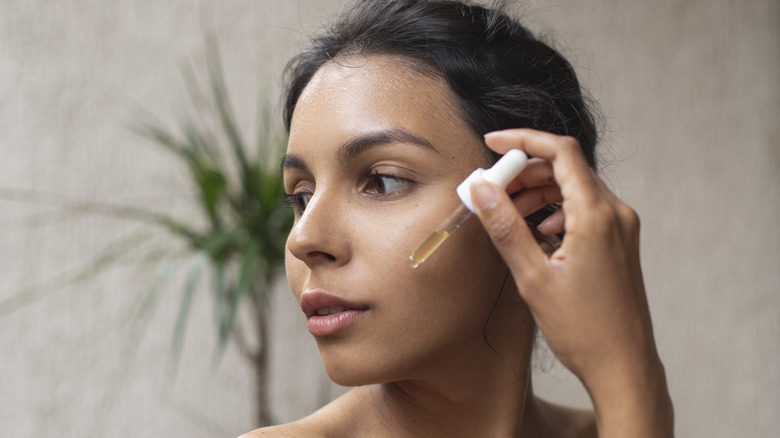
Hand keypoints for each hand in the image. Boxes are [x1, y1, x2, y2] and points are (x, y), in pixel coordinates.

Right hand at [470, 129, 672, 436]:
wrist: (623, 366)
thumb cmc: (582, 328)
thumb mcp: (532, 276)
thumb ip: (505, 227)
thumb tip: (480, 189)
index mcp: (596, 215)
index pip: (560, 151)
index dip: (523, 141)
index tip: (492, 144)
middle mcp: (615, 213)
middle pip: (566, 168)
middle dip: (525, 171)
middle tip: (491, 188)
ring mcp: (621, 228)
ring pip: (574, 188)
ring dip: (538, 192)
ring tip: (506, 212)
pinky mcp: (619, 242)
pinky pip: (584, 209)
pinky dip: (555, 210)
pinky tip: (535, 233)